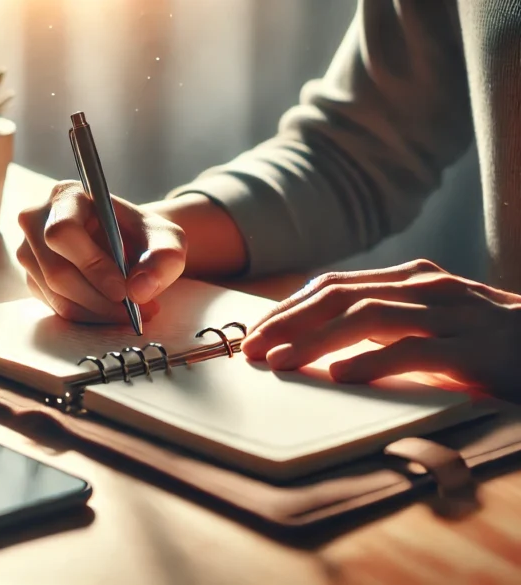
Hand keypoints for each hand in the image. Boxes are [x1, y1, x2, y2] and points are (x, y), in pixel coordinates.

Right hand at [16, 180, 186, 322]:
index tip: (123, 290)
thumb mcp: (167, 239)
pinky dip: (89, 317)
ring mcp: (29, 252)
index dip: (91, 264)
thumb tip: (138, 291)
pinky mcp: (33, 279)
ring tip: (133, 313)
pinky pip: (56, 308)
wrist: (129, 245)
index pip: (63, 232)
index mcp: (65, 196)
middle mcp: (37, 220)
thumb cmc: (143, 236)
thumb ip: (163, 259)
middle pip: (57, 271)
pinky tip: (113, 311)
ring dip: (98, 312)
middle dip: (99, 299)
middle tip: (136, 311)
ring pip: (56, 294)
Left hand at [241, 259, 520, 394]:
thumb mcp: (431, 325)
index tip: (255, 333)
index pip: (334, 287)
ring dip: (315, 340)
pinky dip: (372, 361)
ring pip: (368, 318)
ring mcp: (452, 314)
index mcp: (412, 280)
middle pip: (340, 297)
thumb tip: (321, 348)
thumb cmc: (489, 343)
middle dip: (289, 322)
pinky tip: (340, 376)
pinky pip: (414, 350)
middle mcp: (427, 288)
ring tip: (280, 361)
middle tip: (251, 350)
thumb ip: (384, 327)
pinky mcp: (475, 348)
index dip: (289, 308)